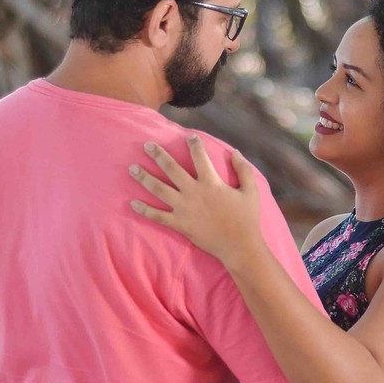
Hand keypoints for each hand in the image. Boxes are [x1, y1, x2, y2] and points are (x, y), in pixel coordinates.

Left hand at [129, 136, 262, 265]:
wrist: (239, 246)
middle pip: (171, 169)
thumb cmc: (247, 218)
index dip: (194, 144)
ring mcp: (184, 209)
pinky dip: (144, 210)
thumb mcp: (251, 191)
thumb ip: (244, 170)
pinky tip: (132, 203)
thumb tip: (235, 152)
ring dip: (144, 178)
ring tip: (132, 168)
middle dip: (158, 155)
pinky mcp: (179, 224)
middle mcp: (193, 192)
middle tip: (147, 145)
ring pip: (159, 189)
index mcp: (211, 182)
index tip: (188, 136)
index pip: (199, 156)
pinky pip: (157, 216)